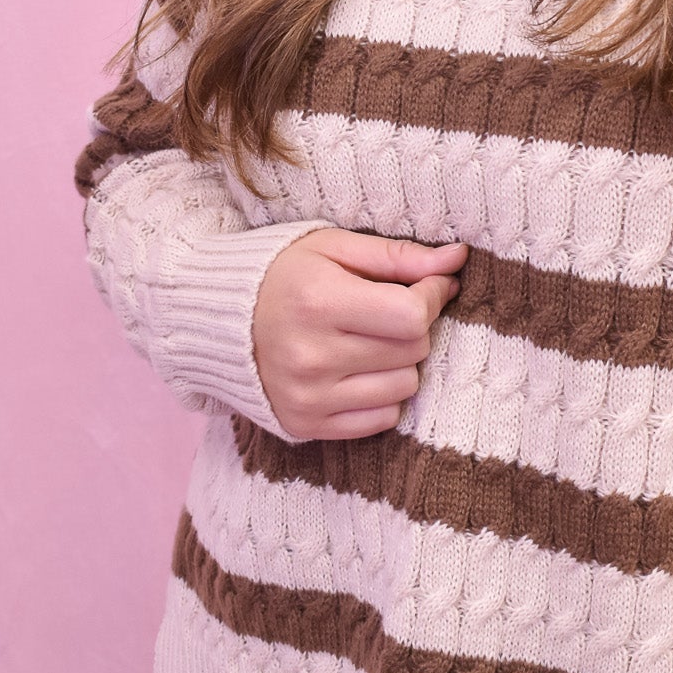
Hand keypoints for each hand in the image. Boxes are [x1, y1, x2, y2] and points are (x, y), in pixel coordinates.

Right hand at [252, 230, 468, 439]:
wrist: (215, 322)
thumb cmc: (281, 274)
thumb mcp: (334, 247)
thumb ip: (399, 255)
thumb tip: (458, 259)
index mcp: (319, 302)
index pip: (412, 314)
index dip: (432, 295)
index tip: (428, 283)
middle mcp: (311, 355)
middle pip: (412, 350)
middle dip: (414, 326)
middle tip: (388, 309)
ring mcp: (307, 396)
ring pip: (404, 387)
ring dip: (400, 362)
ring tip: (369, 339)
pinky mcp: (305, 424)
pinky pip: (381, 419)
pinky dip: (381, 394)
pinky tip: (356, 369)